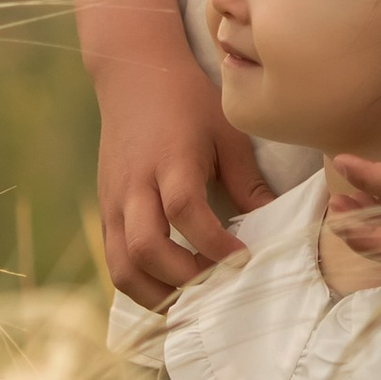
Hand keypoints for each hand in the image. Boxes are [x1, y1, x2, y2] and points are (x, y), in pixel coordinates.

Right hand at [97, 52, 274, 306]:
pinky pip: (115, 261)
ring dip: (157, 295)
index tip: (244, 257)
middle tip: (218, 286)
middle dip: (184, 280)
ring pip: (122, 267)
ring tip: (194, 302)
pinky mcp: (104, 211)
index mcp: (170, 160)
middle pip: (145, 248)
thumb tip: (276, 227)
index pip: (184, 210)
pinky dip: (141, 285)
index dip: (214, 243)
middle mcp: (134, 186)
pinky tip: (172, 290)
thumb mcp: (226, 132)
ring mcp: (113, 202)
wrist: (134, 77)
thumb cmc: (187, 102)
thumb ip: (247, 182)